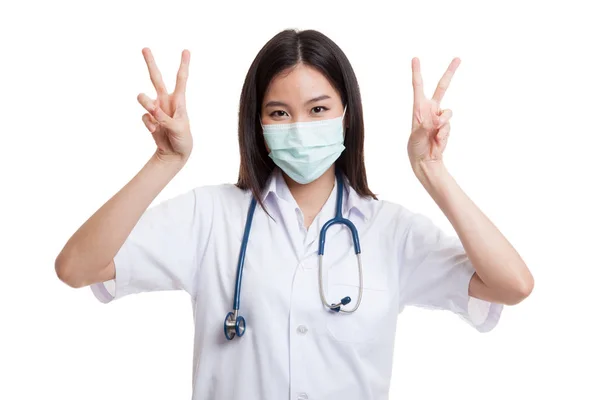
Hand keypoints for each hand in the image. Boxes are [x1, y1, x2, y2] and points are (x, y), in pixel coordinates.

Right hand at [137, 48, 191, 163]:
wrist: (174, 154)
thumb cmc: (183, 139)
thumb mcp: (178, 129)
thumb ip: (164, 118)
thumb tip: (151, 108)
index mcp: (179, 100)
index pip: (181, 79)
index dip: (183, 65)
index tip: (186, 51)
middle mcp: (166, 101)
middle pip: (156, 78)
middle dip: (150, 63)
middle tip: (145, 48)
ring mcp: (156, 109)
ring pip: (144, 98)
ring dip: (145, 103)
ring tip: (151, 110)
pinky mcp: (149, 118)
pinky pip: (144, 117)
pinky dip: (148, 124)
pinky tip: (155, 131)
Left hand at [408, 57, 459, 172]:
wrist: (425, 159)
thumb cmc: (416, 147)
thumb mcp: (417, 137)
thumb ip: (425, 127)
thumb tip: (435, 119)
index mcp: (418, 108)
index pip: (418, 86)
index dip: (417, 72)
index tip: (415, 59)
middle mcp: (430, 109)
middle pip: (442, 87)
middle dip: (450, 72)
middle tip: (458, 58)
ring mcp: (439, 116)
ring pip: (449, 112)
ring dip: (443, 123)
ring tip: (435, 134)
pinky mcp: (446, 125)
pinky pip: (449, 126)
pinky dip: (444, 134)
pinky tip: (437, 141)